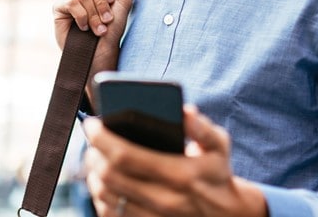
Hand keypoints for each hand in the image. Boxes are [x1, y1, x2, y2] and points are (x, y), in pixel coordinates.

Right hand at [52, 0, 131, 79]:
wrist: (102, 52)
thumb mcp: (122, 0)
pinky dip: (82, 16)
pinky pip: (72, 2)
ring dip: (94, 14)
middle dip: (103, 3)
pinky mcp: (59, 9)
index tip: (113, 2)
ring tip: (98, 28)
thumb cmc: (113, 30)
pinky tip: (84, 27)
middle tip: (107, 20)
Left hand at [83, 105, 266, 216]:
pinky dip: (100, 196)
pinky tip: (102, 181)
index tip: (92, 123)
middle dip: (93, 154)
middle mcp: (164, 200)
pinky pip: (110, 214)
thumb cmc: (216, 172)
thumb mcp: (218, 145)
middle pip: (109, 176)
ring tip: (94, 156)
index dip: (102, 138)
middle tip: (92, 138)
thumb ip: (202, 127)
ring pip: (105, 196)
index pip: (125, 155)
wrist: (226, 214)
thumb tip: (184, 111)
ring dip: (93, 174)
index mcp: (180, 174)